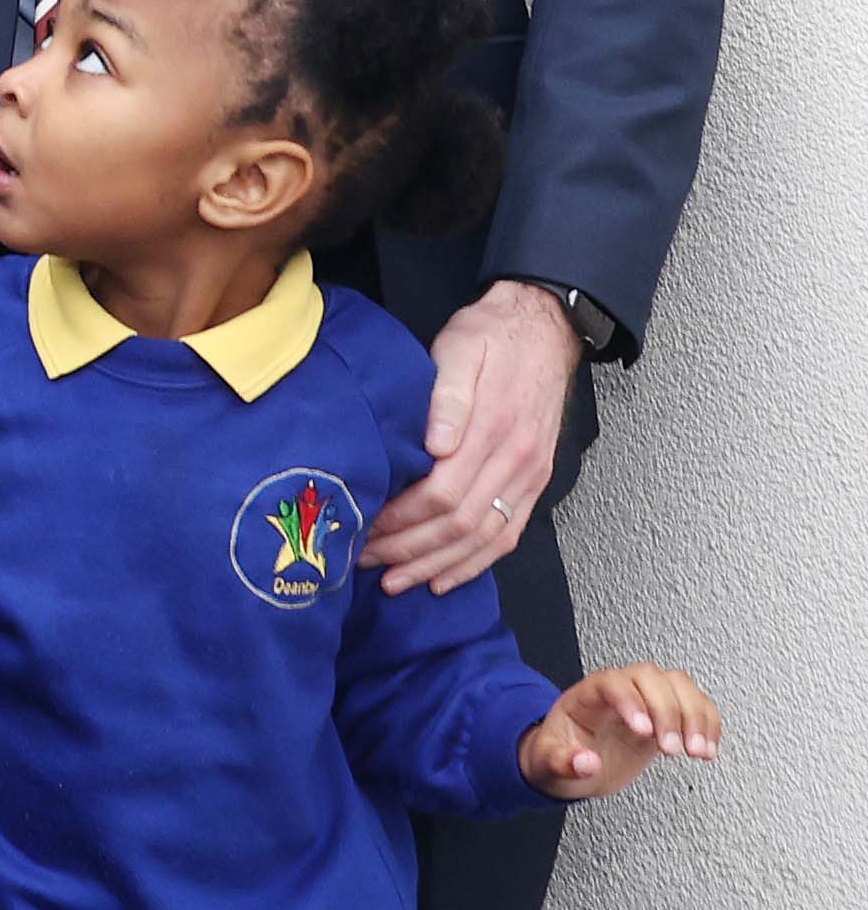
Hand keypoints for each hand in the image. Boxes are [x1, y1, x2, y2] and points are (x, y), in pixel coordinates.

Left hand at [365, 279, 578, 592]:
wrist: (546, 328)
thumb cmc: (490, 337)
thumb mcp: (461, 348)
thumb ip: (448, 397)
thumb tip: (435, 444)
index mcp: (493, 430)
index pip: (441, 494)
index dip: (400, 519)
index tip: (364, 527)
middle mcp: (516, 460)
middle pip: (460, 525)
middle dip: (409, 550)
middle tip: (364, 561)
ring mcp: (531, 474)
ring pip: (485, 538)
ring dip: (438, 565)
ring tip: (396, 581)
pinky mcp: (537, 480)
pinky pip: (510, 534)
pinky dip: (477, 562)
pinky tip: (445, 578)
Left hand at [520, 661, 722, 800]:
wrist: (575, 762)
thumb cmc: (561, 755)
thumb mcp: (549, 763)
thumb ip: (563, 762)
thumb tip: (585, 763)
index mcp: (587, 695)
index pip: (612, 682)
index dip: (631, 701)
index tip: (643, 732)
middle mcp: (620, 690)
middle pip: (652, 679)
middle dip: (668, 713)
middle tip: (670, 749)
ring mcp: (646, 699)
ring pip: (680, 686)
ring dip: (696, 718)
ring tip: (696, 751)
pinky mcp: (668, 715)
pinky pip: (697, 705)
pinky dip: (709, 725)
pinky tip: (708, 748)